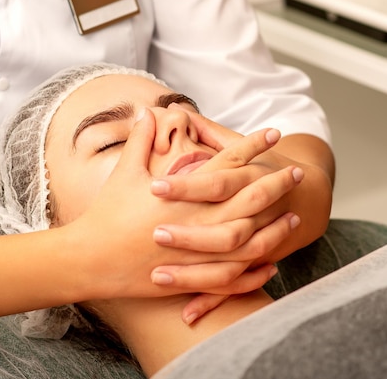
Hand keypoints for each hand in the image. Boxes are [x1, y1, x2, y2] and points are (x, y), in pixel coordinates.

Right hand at [62, 109, 300, 302]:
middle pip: (249, 199)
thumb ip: (141, 140)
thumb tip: (147, 109)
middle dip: (276, 184)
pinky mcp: (193, 277)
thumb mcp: (124, 172)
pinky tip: (272, 263)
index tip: (275, 133)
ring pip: (250, 239)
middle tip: (297, 173)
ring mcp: (199, 252)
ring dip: (275, 227)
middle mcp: (198, 220)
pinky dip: (256, 270)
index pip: (228, 163)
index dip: (253, 146)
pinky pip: (235, 275)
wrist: (89, 260)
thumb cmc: (106, 215)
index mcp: (184, 192)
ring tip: (294, 216)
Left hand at [150, 108, 333, 321]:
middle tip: (156, 233)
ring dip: (196, 273)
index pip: (216, 180)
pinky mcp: (255, 263)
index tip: (155, 186)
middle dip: (190, 233)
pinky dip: (213, 300)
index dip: (187, 184)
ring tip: (159, 275)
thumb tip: (166, 106)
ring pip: (230, 262)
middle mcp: (254, 213)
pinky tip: (187, 314)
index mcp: (248, 178)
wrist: (305, 191)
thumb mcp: (236, 145)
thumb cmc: (260, 164)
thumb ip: (202, 129)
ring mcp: (257, 241)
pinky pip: (235, 286)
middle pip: (224, 227)